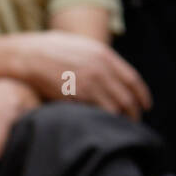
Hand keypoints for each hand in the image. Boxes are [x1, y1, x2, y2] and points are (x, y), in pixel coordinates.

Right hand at [14, 31, 151, 118]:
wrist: (29, 55)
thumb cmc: (53, 50)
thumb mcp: (83, 46)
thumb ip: (100, 59)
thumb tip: (113, 74)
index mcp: (105, 56)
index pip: (132, 80)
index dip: (142, 96)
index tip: (145, 106)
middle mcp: (100, 70)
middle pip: (126, 98)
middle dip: (133, 114)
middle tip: (133, 123)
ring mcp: (87, 85)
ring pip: (113, 110)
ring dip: (118, 121)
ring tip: (118, 129)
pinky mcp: (74, 98)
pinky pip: (94, 114)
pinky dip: (100, 121)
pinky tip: (100, 126)